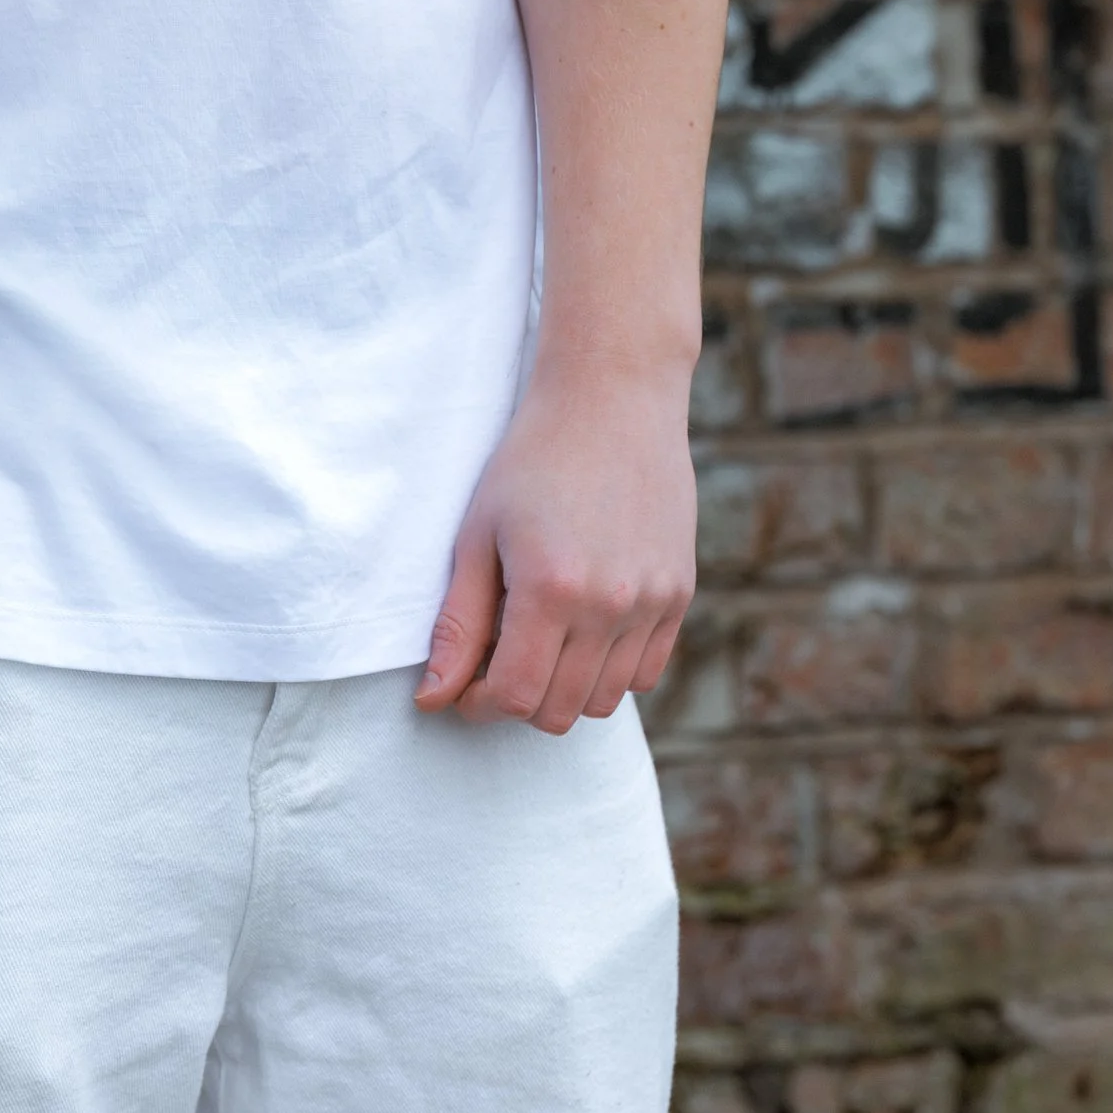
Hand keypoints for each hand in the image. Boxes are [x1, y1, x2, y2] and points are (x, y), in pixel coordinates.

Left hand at [413, 367, 695, 734]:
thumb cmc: (532, 460)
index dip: (479, 702)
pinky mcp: (679, 595)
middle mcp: (609, 606)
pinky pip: (644, 672)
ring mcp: (652, 603)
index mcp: (550, 589)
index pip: (514, 698)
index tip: (464, 681)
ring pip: (604, 700)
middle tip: (497, 659)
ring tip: (539, 638)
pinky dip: (609, 669)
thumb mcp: (478, 534)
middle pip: (559, 711)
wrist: (612, 401)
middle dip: (518, 699)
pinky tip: (581, 628)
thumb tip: (433, 696)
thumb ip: (459, 622)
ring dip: (564, 687)